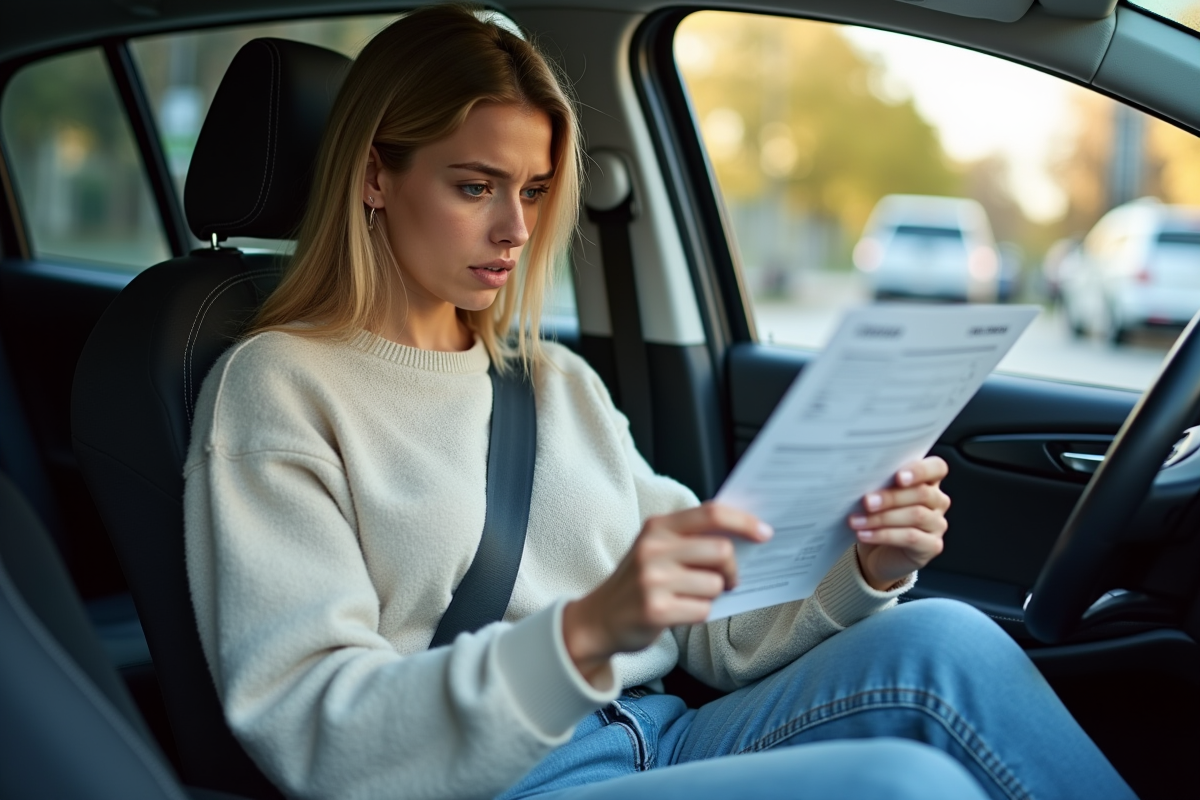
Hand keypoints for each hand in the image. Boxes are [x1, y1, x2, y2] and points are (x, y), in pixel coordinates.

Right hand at [562, 502, 771, 685]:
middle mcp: (653, 548)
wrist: (597, 620)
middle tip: (727, 580)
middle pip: (722, 551)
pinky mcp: (656, 610)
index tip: (765, 533)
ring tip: (688, 597)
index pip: (711, 513)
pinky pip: (703, 610)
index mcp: (657, 527)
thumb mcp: (656, 549)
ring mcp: (653, 580)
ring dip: (712, 596)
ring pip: (715, 585)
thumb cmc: (638, 582)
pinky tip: (678, 612)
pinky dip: (699, 614)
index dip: (744, 522)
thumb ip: (691, 538)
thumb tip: (743, 536)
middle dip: (732, 570)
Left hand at [848, 456, 949, 590]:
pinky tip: (864, 534)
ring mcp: (937, 524)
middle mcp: (938, 501)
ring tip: (857, 521)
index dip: (920, 470)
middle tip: (867, 501)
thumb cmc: (877, 517)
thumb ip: (879, 485)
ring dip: (882, 518)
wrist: (877, 553)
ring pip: (916, 516)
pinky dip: (884, 535)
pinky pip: (911, 537)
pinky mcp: (932, 546)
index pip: (937, 468)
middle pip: (923, 493)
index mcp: (928, 482)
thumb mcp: (878, 497)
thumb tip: (860, 478)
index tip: (898, 476)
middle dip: (891, 497)